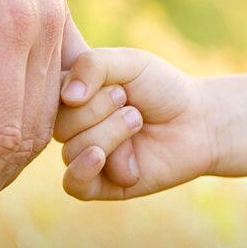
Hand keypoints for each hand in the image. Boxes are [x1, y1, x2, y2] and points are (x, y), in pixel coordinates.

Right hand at [54, 48, 218, 198]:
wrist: (197, 121)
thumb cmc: (161, 87)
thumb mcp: (128, 62)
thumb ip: (92, 65)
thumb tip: (66, 97)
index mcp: (71, 95)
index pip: (49, 95)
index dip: (79, 87)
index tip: (113, 80)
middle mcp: (72, 126)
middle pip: (60, 125)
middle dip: (99, 109)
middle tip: (129, 102)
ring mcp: (83, 155)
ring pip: (73, 150)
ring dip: (112, 133)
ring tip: (138, 122)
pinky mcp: (99, 184)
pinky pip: (73, 184)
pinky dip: (84, 169)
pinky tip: (101, 158)